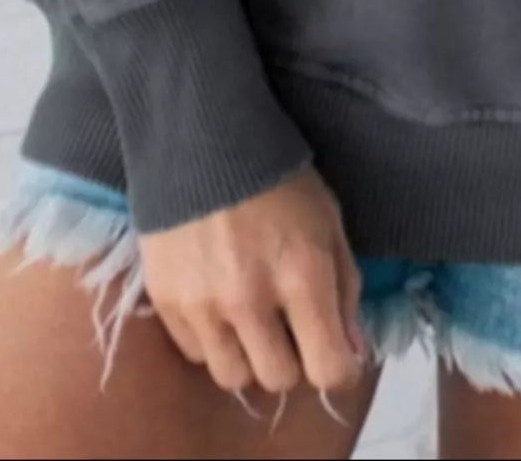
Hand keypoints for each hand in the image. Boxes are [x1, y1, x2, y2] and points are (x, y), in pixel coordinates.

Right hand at [139, 166, 369, 398]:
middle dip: (292, 358)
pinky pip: (196, 353)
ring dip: (248, 355)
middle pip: (279, 380)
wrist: (202, 139)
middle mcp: (251, 300)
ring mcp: (203, 305)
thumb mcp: (329, 221)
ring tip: (250, 317)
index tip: (335, 352)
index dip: (338, 368)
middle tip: (288, 324)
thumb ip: (345, 288)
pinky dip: (212, 339)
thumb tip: (353, 352)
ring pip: (233, 377)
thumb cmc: (279, 179)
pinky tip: (217, 300)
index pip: (328, 370)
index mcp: (303, 276)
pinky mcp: (166, 301)